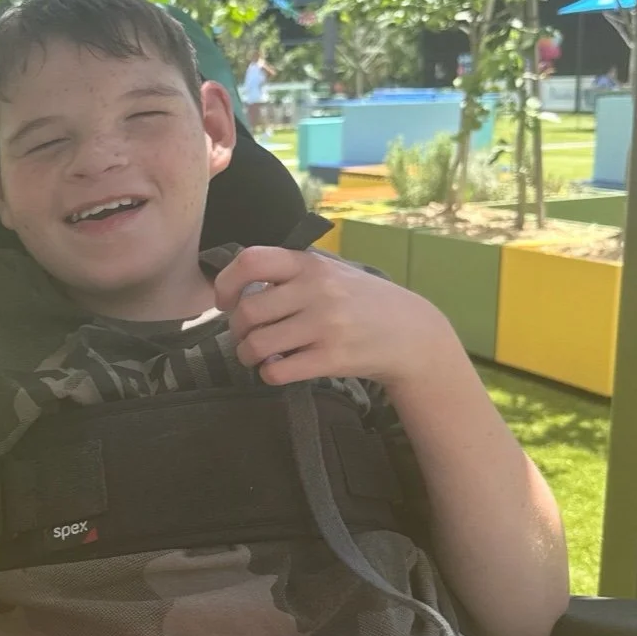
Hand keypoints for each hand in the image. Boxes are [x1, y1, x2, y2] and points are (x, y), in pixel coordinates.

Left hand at [214, 246, 453, 388]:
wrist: (410, 333)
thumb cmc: (360, 301)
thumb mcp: (330, 272)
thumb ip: (289, 274)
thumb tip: (237, 290)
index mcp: (310, 264)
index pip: (250, 261)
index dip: (226, 282)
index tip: (225, 301)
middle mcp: (316, 291)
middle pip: (247, 311)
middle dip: (236, 329)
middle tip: (245, 336)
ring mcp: (325, 325)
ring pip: (256, 344)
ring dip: (247, 355)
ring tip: (256, 356)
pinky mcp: (333, 358)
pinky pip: (277, 371)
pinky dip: (268, 374)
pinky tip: (278, 369)